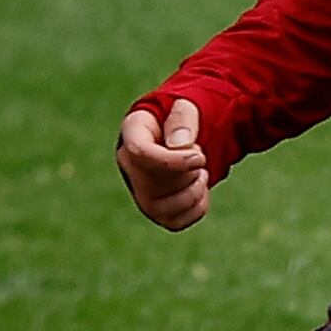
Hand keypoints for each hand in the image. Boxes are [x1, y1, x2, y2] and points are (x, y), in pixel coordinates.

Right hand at [116, 98, 211, 230]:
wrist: (182, 137)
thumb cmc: (181, 119)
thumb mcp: (185, 107)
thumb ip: (183, 120)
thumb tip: (181, 146)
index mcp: (132, 135)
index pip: (141, 155)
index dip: (174, 161)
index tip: (200, 158)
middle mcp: (130, 167)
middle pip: (154, 185)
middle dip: (188, 172)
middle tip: (199, 156)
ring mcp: (140, 192)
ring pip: (163, 209)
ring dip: (194, 192)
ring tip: (200, 173)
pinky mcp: (156, 210)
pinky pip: (176, 222)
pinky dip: (197, 209)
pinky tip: (199, 189)